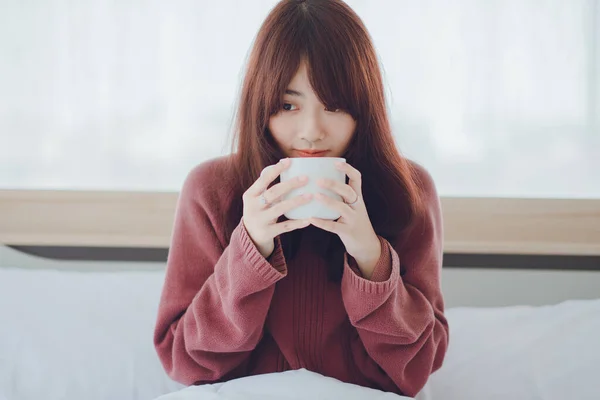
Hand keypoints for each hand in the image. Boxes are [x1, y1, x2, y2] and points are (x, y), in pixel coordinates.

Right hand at [242, 158, 312, 257]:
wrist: (250, 236)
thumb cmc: (258, 210)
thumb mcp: (257, 198)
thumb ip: (268, 186)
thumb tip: (287, 165)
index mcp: (250, 195)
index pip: (263, 179)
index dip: (276, 170)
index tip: (289, 161)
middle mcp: (253, 207)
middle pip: (273, 193)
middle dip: (290, 184)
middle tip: (305, 178)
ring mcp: (260, 220)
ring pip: (280, 209)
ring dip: (296, 201)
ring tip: (310, 196)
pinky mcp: (268, 232)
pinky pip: (285, 227)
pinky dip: (297, 223)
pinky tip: (308, 219)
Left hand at [309, 161, 380, 277]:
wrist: (367, 244)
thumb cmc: (353, 221)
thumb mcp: (352, 205)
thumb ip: (340, 195)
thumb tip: (319, 179)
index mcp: (357, 197)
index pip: (357, 178)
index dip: (347, 169)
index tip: (336, 163)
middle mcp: (357, 206)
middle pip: (348, 191)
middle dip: (334, 184)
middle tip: (318, 180)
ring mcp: (353, 219)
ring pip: (342, 208)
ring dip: (328, 201)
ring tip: (315, 196)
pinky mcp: (347, 232)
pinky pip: (334, 227)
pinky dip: (322, 222)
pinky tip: (311, 219)